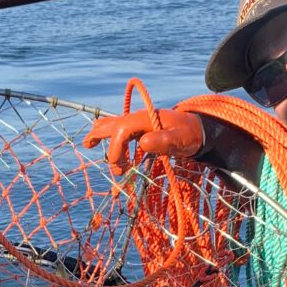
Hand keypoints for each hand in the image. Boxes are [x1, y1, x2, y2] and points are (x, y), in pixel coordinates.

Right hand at [83, 108, 203, 172]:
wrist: (197, 130)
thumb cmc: (190, 135)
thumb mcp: (181, 139)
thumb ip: (164, 141)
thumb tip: (143, 143)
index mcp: (145, 118)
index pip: (121, 130)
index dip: (116, 149)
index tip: (122, 169)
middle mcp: (138, 118)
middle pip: (112, 124)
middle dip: (101, 138)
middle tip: (94, 152)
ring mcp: (137, 122)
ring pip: (112, 124)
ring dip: (100, 134)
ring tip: (88, 144)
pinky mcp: (139, 128)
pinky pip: (119, 129)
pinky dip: (108, 136)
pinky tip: (101, 141)